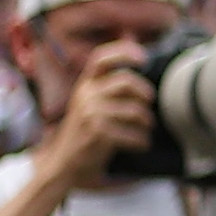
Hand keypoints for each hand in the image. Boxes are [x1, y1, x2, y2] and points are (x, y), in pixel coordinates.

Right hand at [32, 40, 154, 202]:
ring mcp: (90, 114)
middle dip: (145, 93)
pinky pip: (134, 134)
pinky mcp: (97, 133)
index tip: (142, 58)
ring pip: (135, 110)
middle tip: (149, 104)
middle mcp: (86, 95)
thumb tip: (136, 52)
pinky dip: (142, 141)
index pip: (101, 58)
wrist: (66, 162)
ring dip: (147, 122)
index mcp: (85, 85)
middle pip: (127, 81)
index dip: (123, 52)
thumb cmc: (87, 131)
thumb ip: (110, 84)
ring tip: (144, 129)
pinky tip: (139, 144)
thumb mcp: (92, 102)